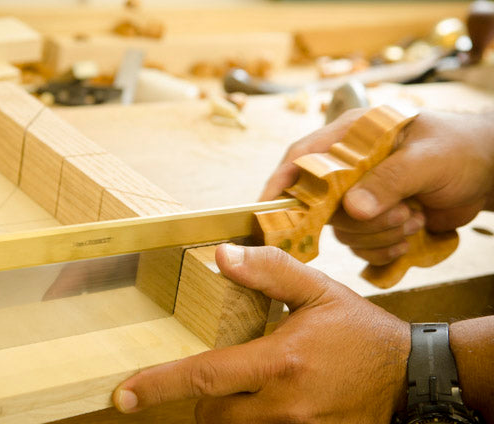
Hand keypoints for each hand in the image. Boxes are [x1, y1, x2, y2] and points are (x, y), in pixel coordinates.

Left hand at [113, 244, 409, 422]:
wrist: (408, 378)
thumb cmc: (359, 331)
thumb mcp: (318, 290)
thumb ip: (270, 271)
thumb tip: (223, 255)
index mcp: (280, 361)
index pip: (204, 377)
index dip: (158, 385)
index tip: (123, 395)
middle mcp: (283, 405)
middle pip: (209, 412)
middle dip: (202, 394)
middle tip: (222, 370)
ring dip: (225, 411)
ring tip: (249, 385)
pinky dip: (251, 422)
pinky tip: (270, 401)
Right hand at [261, 110, 493, 264]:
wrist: (488, 172)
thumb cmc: (459, 149)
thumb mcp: (427, 159)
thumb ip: (389, 181)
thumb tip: (352, 210)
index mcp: (351, 137)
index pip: (302, 158)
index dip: (280, 183)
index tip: (265, 211)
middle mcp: (347, 168)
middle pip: (321, 206)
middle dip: (361, 220)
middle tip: (401, 213)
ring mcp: (359, 196)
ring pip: (343, 231)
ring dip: (380, 234)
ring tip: (414, 217)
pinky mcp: (372, 222)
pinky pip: (361, 248)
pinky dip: (385, 250)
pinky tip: (411, 234)